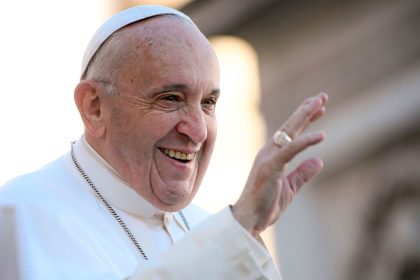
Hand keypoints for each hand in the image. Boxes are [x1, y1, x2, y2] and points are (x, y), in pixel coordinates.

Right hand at [232, 93, 327, 236]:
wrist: (249, 220)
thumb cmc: (266, 205)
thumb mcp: (290, 187)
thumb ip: (303, 173)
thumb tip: (319, 160)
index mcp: (273, 156)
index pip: (291, 133)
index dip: (306, 119)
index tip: (320, 108)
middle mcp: (269, 151)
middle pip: (291, 126)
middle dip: (307, 110)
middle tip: (322, 96)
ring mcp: (269, 157)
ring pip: (289, 132)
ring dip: (305, 116)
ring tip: (320, 103)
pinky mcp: (270, 166)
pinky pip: (290, 150)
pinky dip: (305, 141)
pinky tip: (321, 135)